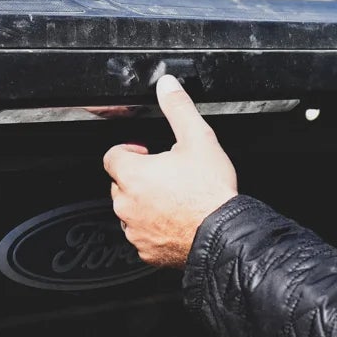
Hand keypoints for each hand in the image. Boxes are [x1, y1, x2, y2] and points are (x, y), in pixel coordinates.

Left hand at [103, 75, 238, 267]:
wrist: (223, 234)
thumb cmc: (210, 191)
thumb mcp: (199, 139)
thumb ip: (178, 108)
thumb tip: (167, 85)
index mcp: (132, 174)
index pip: (113, 156)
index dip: (130, 151)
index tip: (147, 152)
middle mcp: (126, 204)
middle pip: (120, 184)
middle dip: (138, 178)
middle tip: (167, 176)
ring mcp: (134, 230)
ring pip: (131, 211)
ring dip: (145, 203)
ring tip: (175, 198)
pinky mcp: (146, 251)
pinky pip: (142, 235)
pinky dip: (154, 228)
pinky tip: (176, 220)